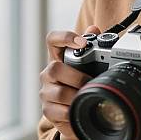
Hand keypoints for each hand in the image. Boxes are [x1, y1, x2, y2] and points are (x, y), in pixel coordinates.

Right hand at [39, 25, 100, 139]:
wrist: (74, 111)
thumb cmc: (81, 83)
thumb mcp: (88, 65)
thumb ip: (92, 46)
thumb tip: (94, 28)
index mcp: (58, 57)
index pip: (53, 40)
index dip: (65, 37)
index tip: (82, 43)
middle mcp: (48, 73)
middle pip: (54, 68)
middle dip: (76, 76)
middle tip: (90, 82)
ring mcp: (46, 92)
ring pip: (59, 92)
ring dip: (77, 95)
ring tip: (88, 97)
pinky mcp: (48, 110)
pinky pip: (59, 111)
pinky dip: (73, 111)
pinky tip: (81, 109)